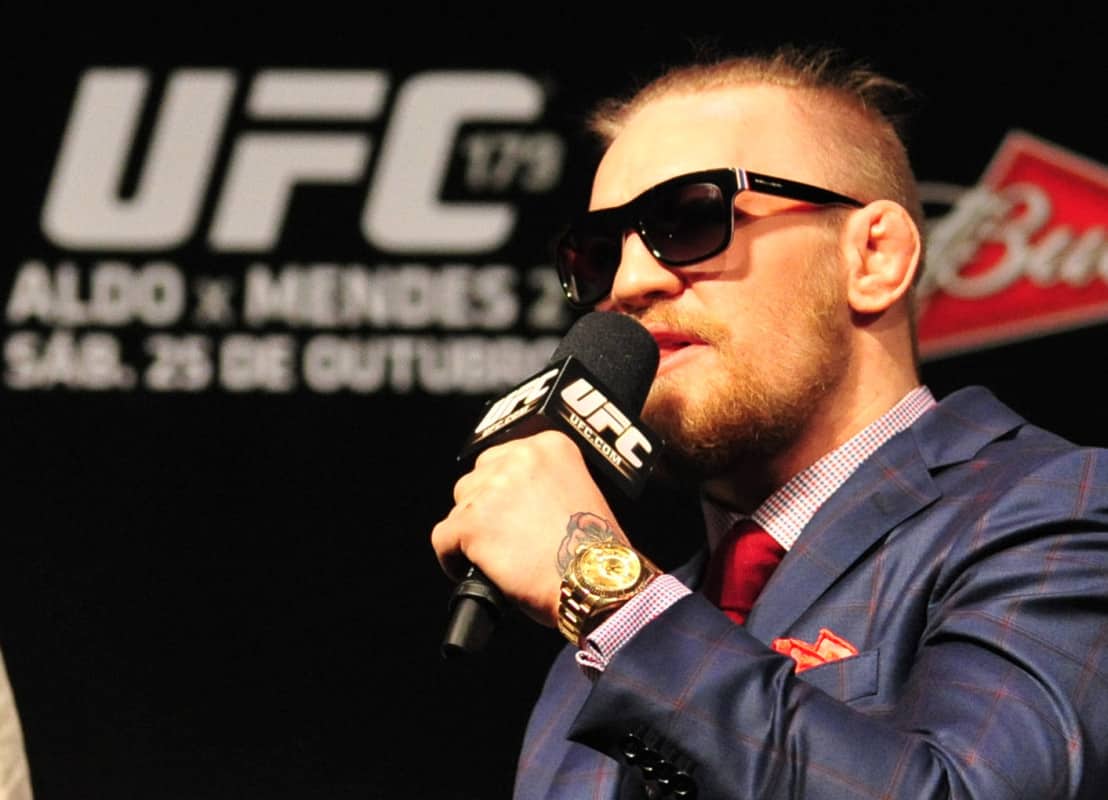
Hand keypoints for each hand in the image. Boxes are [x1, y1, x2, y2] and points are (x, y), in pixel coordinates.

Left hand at [431, 430, 626, 627]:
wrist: (594, 582)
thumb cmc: (595, 551)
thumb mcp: (581, 492)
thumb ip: (546, 482)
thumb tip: (516, 496)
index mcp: (550, 445)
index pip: (503, 458)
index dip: (503, 491)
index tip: (509, 512)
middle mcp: (519, 458)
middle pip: (478, 477)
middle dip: (485, 507)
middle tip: (504, 536)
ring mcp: (492, 489)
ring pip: (459, 507)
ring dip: (471, 531)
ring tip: (495, 556)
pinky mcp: (470, 522)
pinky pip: (442, 538)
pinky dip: (452, 558)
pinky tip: (474, 570)